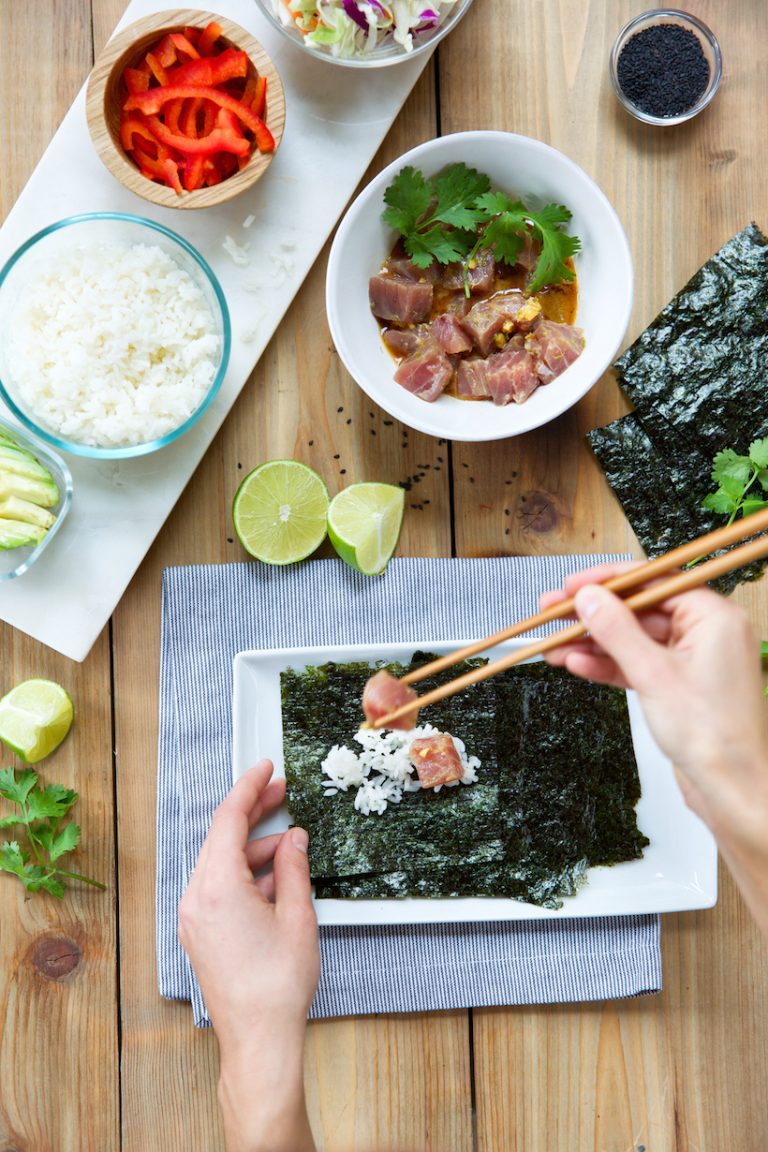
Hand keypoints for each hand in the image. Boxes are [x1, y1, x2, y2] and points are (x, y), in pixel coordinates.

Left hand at [178, 760, 318, 1151]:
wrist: (258, 1037)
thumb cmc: (278, 984)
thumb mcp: (297, 915)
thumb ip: (293, 868)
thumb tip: (293, 839)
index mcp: (217, 886)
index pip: (229, 819)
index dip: (249, 788)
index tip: (266, 768)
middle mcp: (196, 898)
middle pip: (221, 837)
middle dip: (252, 812)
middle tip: (280, 792)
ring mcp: (194, 917)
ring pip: (220, 862)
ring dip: (252, 847)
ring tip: (289, 844)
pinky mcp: (199, 933)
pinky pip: (218, 886)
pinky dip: (244, 873)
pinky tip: (273, 876)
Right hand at [540, 565, 767, 835]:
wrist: (731, 788)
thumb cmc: (714, 736)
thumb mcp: (653, 674)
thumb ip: (617, 630)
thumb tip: (590, 598)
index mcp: (714, 617)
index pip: (654, 581)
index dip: (609, 582)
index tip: (573, 585)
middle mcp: (707, 633)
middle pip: (640, 610)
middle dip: (594, 615)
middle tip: (554, 612)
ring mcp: (692, 660)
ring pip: (634, 639)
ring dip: (594, 643)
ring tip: (555, 645)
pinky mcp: (679, 686)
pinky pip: (637, 664)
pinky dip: (609, 666)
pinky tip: (578, 665)